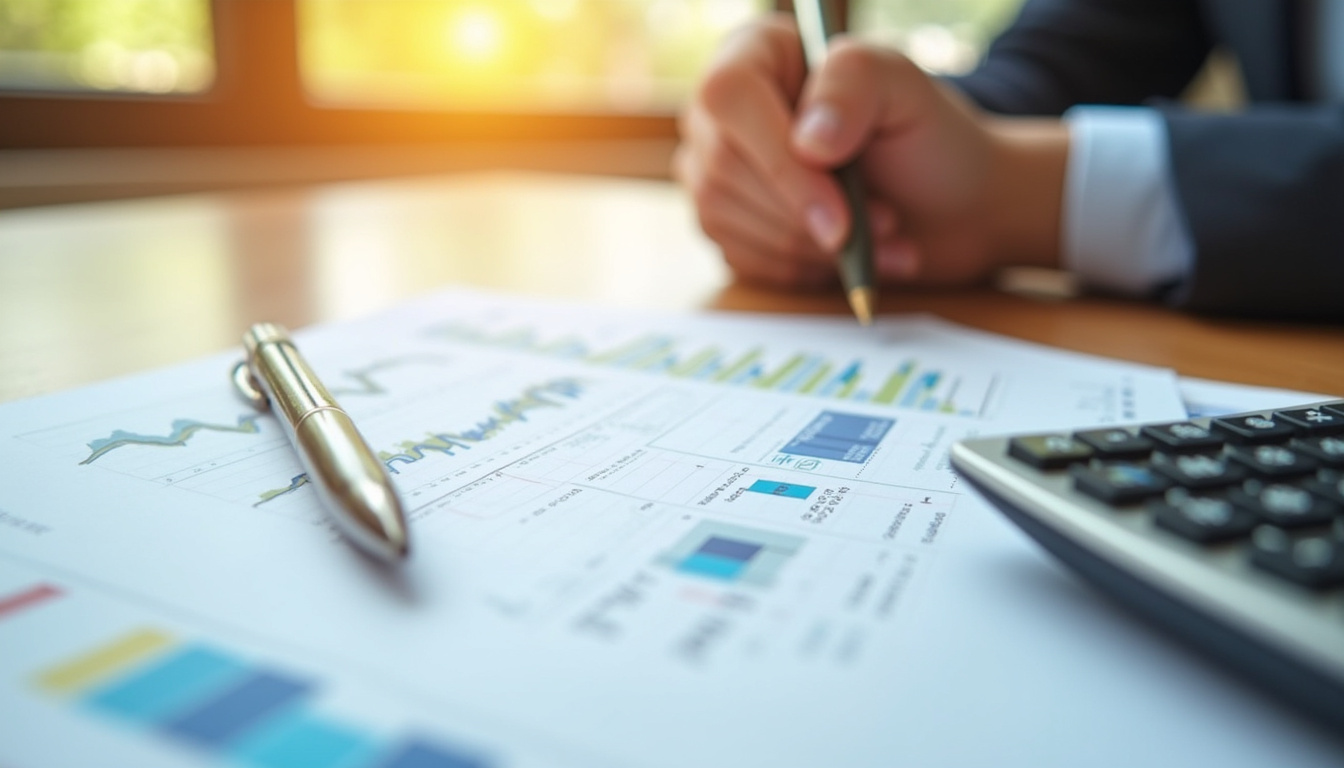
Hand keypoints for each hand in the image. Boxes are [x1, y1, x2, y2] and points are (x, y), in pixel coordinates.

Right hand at [674, 15, 1067, 289]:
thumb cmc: (926, 137)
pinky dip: (802, 270)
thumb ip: (856, 84)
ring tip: (882, 238)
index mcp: (757, 53)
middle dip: (807, 216)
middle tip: (886, 222)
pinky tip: (848, 259)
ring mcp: (715, 167)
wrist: (948, 203)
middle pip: (724, 169)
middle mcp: (722, 110)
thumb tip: (808, 142)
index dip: (780, 162)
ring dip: (812, 249)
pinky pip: (738, 257)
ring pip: (724, 219)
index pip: (732, 98)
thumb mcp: (905, 88)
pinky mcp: (725, 223)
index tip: (840, 215)